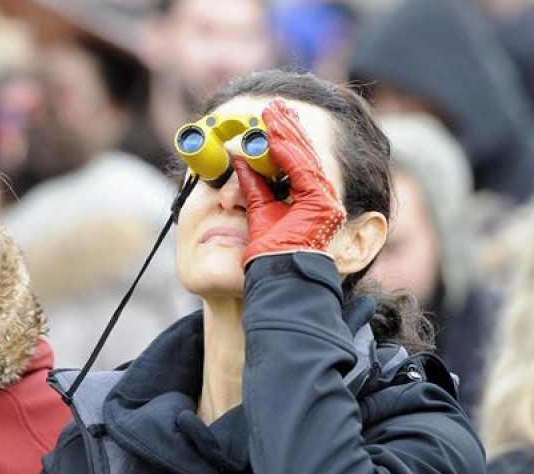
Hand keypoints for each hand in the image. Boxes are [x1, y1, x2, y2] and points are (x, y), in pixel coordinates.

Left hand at [236, 99, 345, 267]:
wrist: (276, 274)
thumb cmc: (269, 252)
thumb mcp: (259, 211)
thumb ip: (253, 187)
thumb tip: (240, 162)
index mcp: (309, 200)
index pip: (296, 162)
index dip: (283, 139)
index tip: (271, 120)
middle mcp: (321, 197)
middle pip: (303, 155)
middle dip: (287, 129)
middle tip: (274, 107)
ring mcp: (325, 200)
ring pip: (304, 158)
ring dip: (286, 134)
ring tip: (273, 114)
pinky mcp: (322, 204)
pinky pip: (303, 171)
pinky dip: (288, 153)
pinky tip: (276, 136)